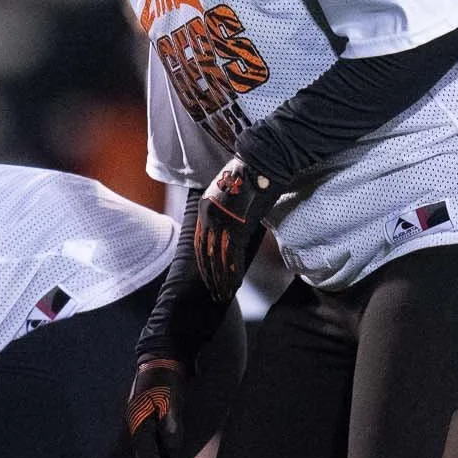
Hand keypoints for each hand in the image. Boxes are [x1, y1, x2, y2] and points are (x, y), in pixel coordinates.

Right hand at [126, 354, 188, 457]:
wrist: (163, 357)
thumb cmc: (167, 377)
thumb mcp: (171, 396)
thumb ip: (171, 420)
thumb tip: (172, 444)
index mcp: (139, 420)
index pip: (146, 452)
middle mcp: (139, 425)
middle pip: (147, 457)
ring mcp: (144, 424)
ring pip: (151, 453)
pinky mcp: (152, 422)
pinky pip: (156, 445)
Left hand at [194, 159, 281, 295]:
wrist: (258, 162)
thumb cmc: (247, 177)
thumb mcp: (226, 192)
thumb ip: (224, 210)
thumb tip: (229, 228)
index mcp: (204, 210)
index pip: (199, 246)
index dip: (204, 266)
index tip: (208, 279)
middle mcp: (209, 218)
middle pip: (206, 256)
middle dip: (211, 278)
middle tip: (214, 294)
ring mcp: (223, 222)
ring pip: (219, 259)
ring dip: (221, 280)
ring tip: (223, 295)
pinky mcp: (238, 225)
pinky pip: (234, 254)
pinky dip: (234, 272)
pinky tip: (235, 285)